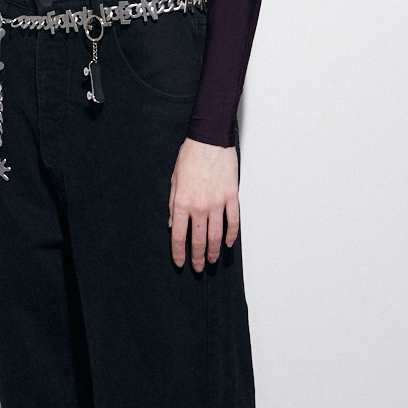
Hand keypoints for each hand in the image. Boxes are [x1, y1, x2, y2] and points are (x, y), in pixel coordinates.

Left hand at [168, 137, 239, 271]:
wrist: (209, 140)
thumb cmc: (190, 157)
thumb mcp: (174, 181)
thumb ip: (173, 206)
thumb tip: (174, 224)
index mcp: (182, 203)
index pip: (178, 237)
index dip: (179, 253)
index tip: (180, 262)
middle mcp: (199, 206)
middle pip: (198, 241)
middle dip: (197, 258)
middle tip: (197, 267)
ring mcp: (217, 203)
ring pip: (216, 236)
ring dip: (213, 251)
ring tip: (211, 260)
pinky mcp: (231, 197)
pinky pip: (233, 221)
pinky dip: (231, 235)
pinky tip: (228, 243)